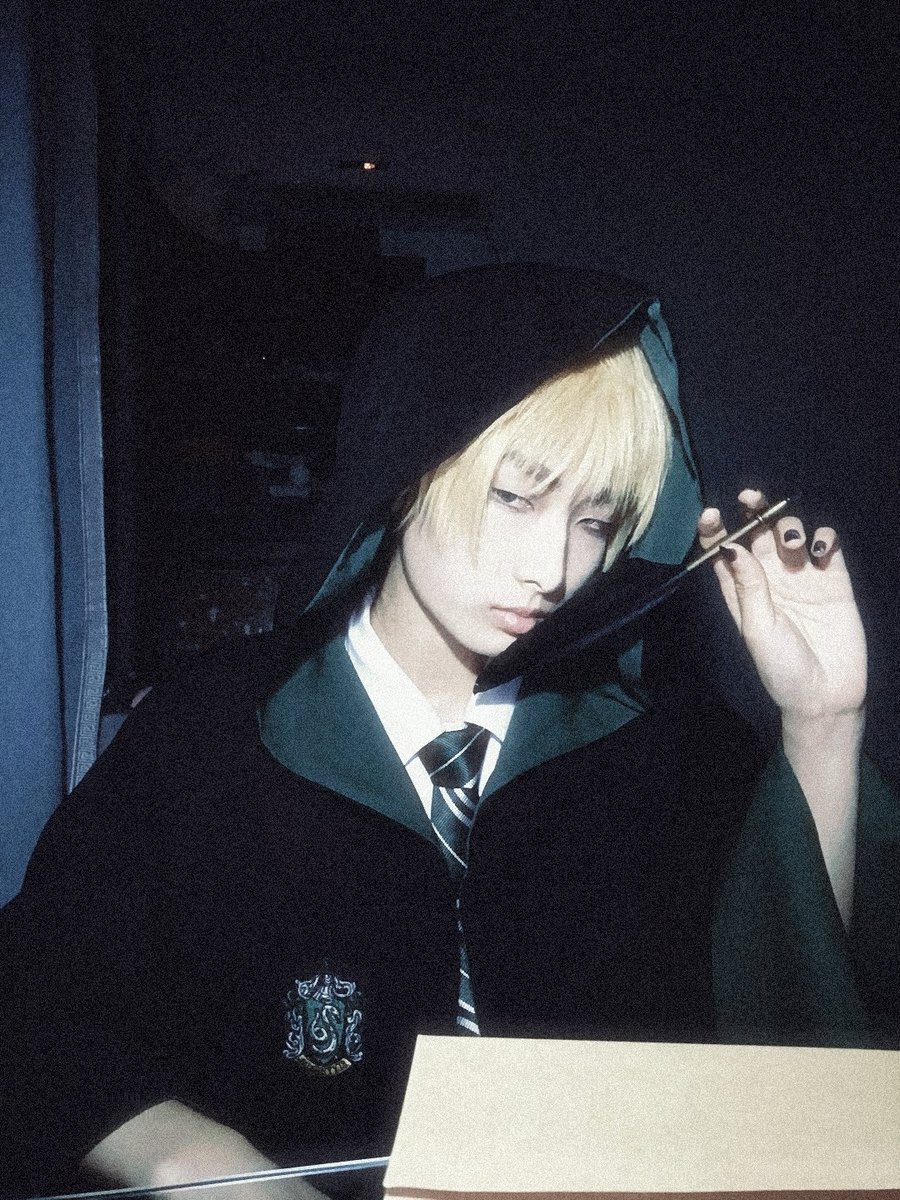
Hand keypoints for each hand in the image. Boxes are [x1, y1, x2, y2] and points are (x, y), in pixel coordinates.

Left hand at [698, 489, 866, 721]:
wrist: (826, 695)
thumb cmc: (782, 669)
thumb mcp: (758, 628)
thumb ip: (748, 586)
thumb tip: (730, 545)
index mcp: (741, 590)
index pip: (723, 550)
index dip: (715, 529)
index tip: (710, 513)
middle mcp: (769, 578)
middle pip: (756, 532)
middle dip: (753, 510)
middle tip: (751, 497)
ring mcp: (802, 576)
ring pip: (790, 532)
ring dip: (788, 526)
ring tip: (792, 544)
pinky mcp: (833, 579)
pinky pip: (826, 544)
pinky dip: (824, 538)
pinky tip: (821, 551)